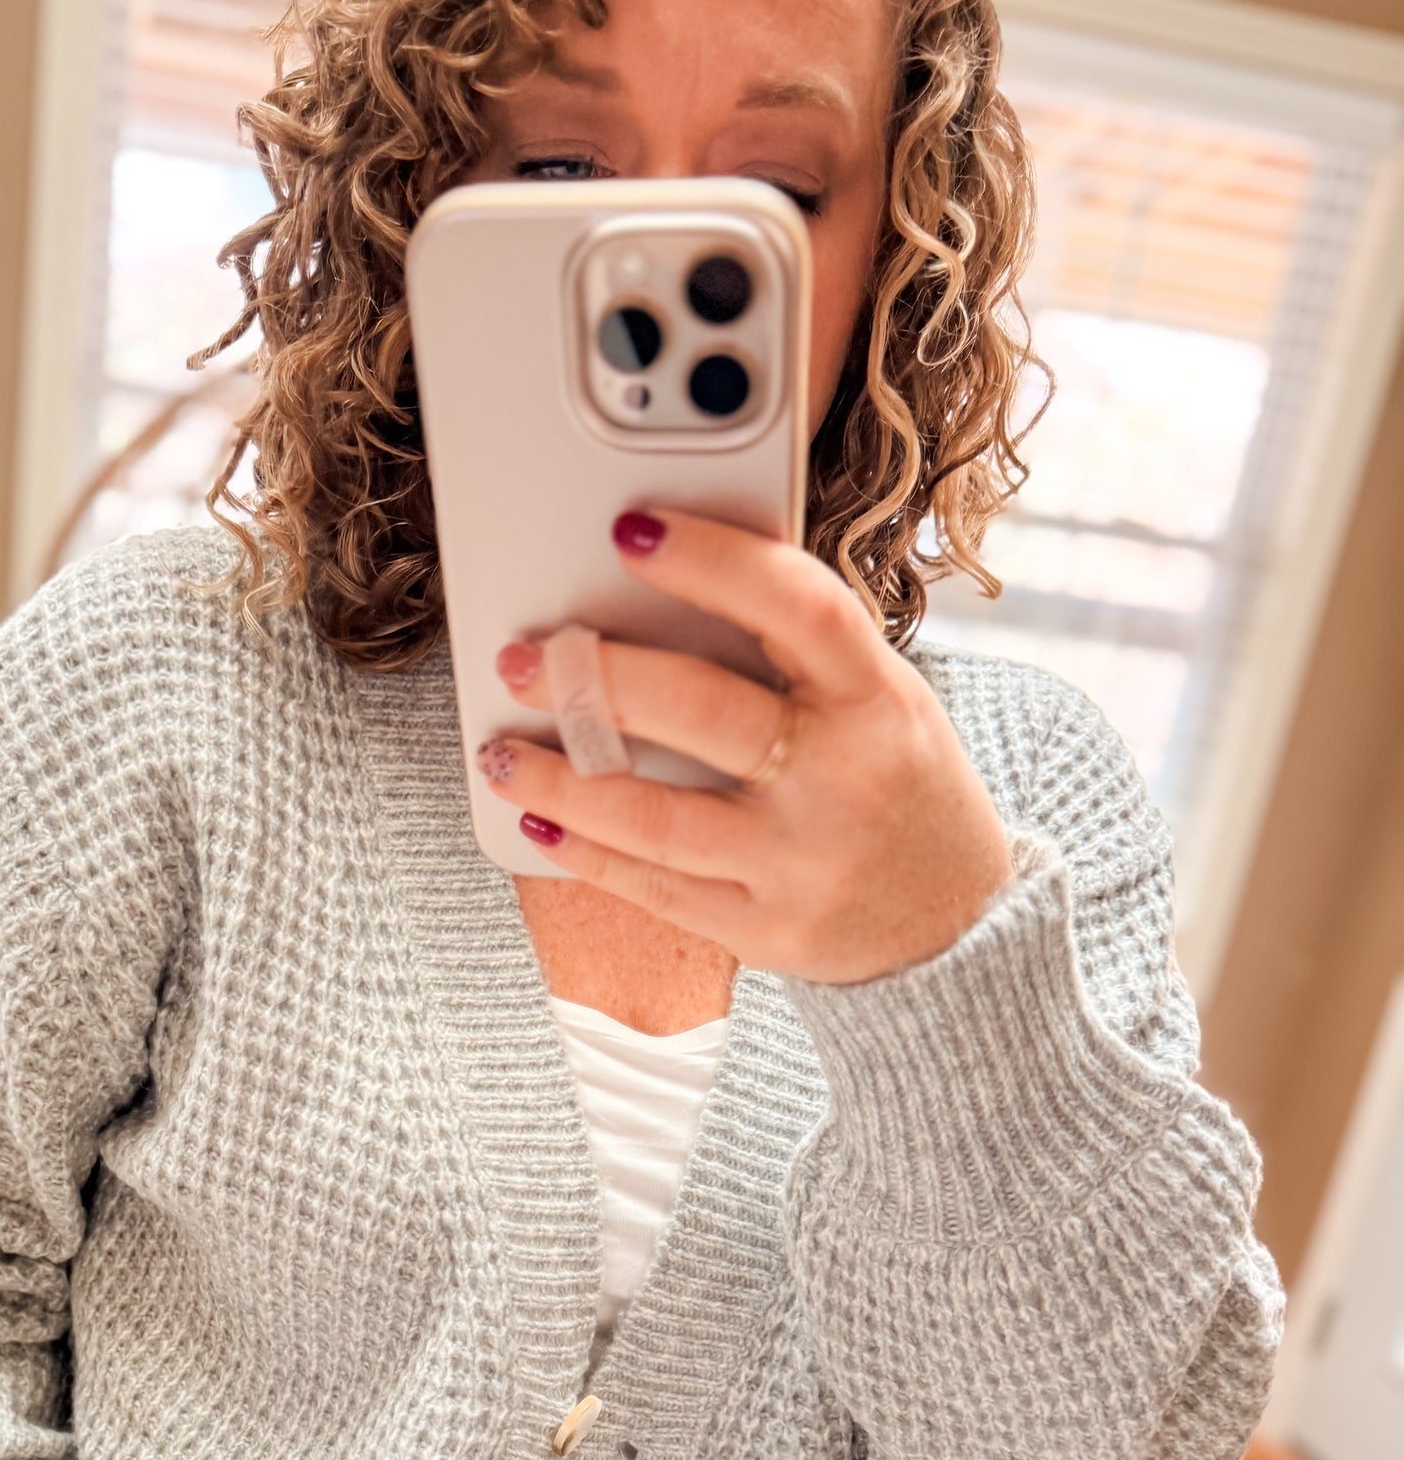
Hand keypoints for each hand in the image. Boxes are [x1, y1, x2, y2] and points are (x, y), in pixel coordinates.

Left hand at [478, 509, 1013, 985]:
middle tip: (524, 658)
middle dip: (595, 679)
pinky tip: (538, 823)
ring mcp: (801, 863)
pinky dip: (586, 852)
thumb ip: (800, 653)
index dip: (712, 560)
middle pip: (700, 709)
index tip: (632, 528)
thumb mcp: (886, 703)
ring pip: (655, 815)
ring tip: (501, 753)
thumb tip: (670, 582)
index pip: (796, 605)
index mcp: (879, 697)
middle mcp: (843, 778)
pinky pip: (654, 888)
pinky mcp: (765, 930)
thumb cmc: (899, 787)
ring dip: (560, 780)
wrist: (959, 930)